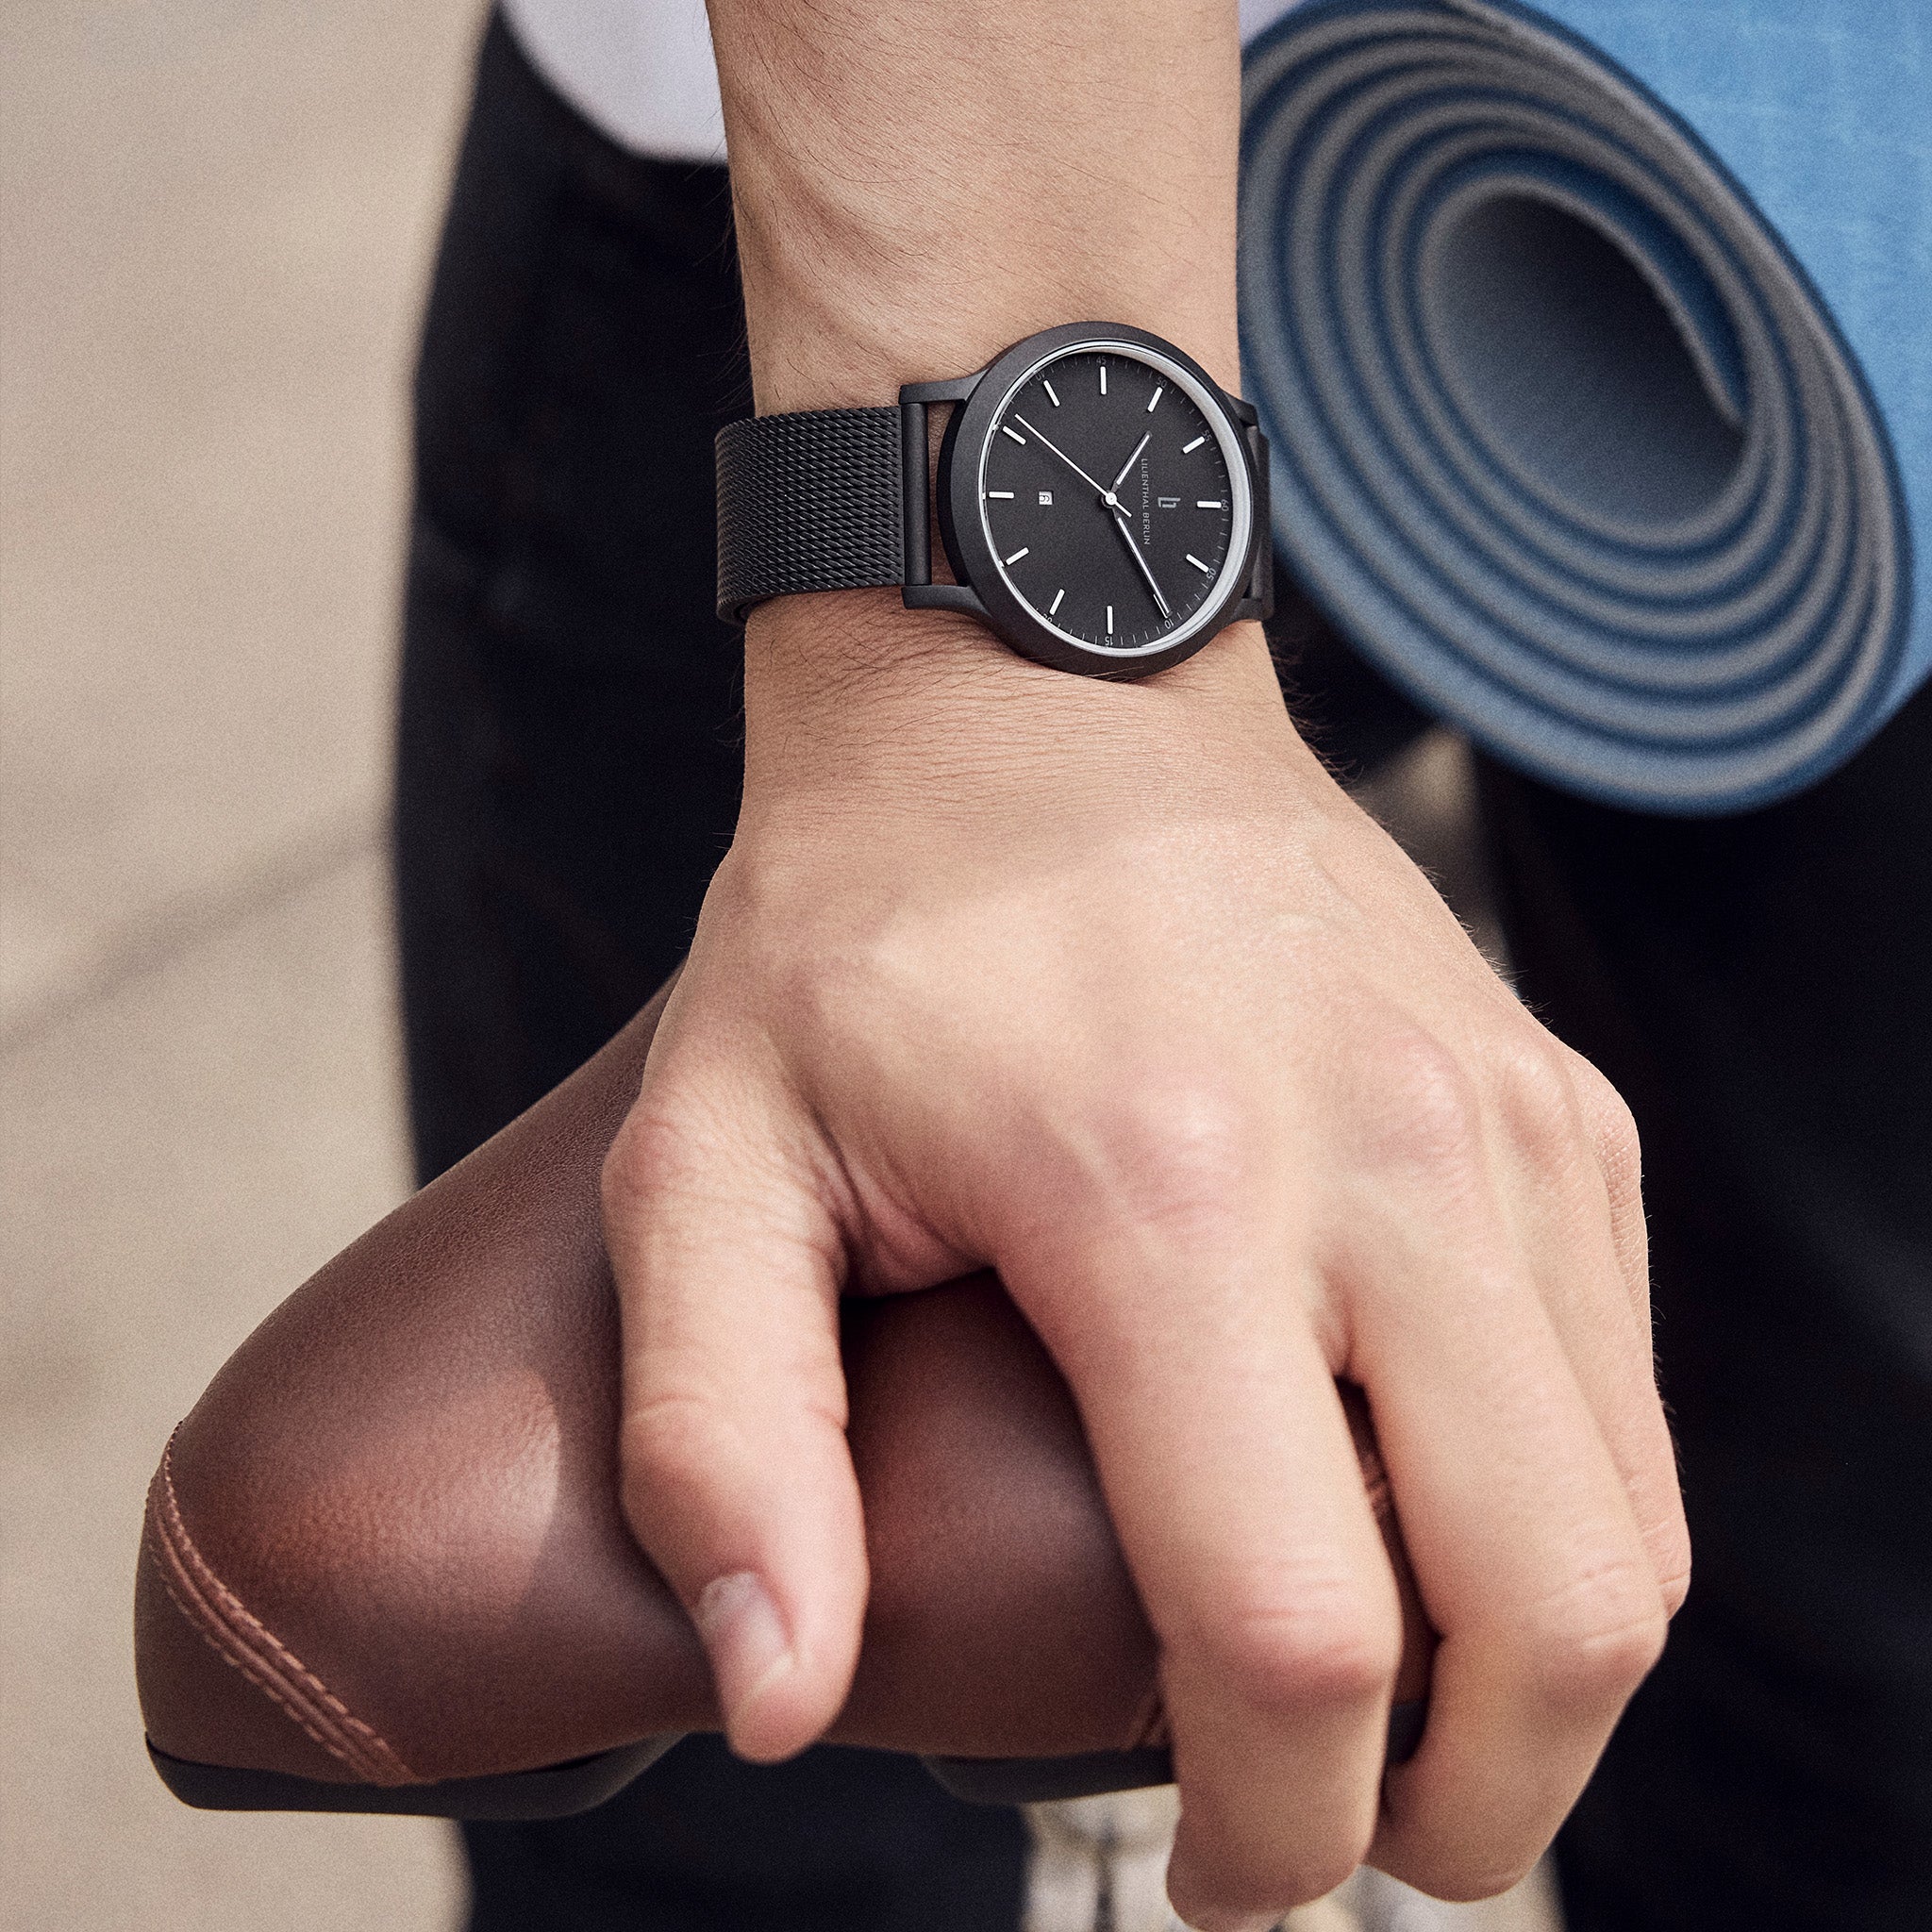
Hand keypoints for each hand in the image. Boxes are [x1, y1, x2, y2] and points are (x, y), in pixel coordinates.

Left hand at [602, 598, 1687, 1921]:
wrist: (1039, 691)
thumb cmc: (859, 927)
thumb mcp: (707, 1160)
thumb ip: (722, 1439)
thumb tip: (781, 1701)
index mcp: (1163, 1189)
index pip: (1291, 1630)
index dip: (1264, 1820)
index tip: (1204, 1867)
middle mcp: (1391, 1158)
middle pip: (1551, 1616)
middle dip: (1468, 1807)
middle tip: (1335, 1834)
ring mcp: (1507, 1124)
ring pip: (1630, 1523)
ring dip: (1535, 1681)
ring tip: (1388, 1711)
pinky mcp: (1558, 1102)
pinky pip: (1625, 1389)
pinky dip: (1561, 1520)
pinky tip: (1425, 1522)